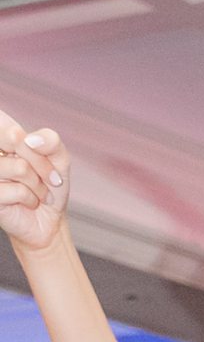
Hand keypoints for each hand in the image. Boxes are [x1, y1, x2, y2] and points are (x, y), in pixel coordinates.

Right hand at [0, 109, 68, 257]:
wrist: (49, 219)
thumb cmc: (49, 185)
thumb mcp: (59, 159)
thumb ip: (51, 140)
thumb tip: (30, 139)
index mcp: (2, 134)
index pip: (7, 122)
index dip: (33, 141)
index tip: (45, 155)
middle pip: (15, 138)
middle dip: (42, 162)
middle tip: (51, 178)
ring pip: (19, 167)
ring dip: (39, 184)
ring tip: (40, 192)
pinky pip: (18, 190)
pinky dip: (32, 198)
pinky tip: (30, 202)